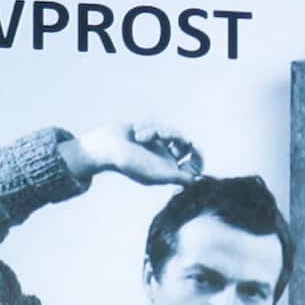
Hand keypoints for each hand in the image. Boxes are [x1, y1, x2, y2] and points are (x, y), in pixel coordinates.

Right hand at [81, 120, 203, 183]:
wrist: (106, 147)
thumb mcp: (156, 173)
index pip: (193, 168)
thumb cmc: (129, 163)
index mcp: (169, 172)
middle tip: (172, 135)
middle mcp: (166, 159)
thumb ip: (178, 177)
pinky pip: (160, 124)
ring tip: (139, 136)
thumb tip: (197, 180)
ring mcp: (158, 146)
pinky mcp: (150, 133)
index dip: (198, 158)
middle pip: (186, 146)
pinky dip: (148, 126)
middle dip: (176, 136)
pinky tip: (136, 131)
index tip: (194, 147)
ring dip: (156, 130)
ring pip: (172, 132)